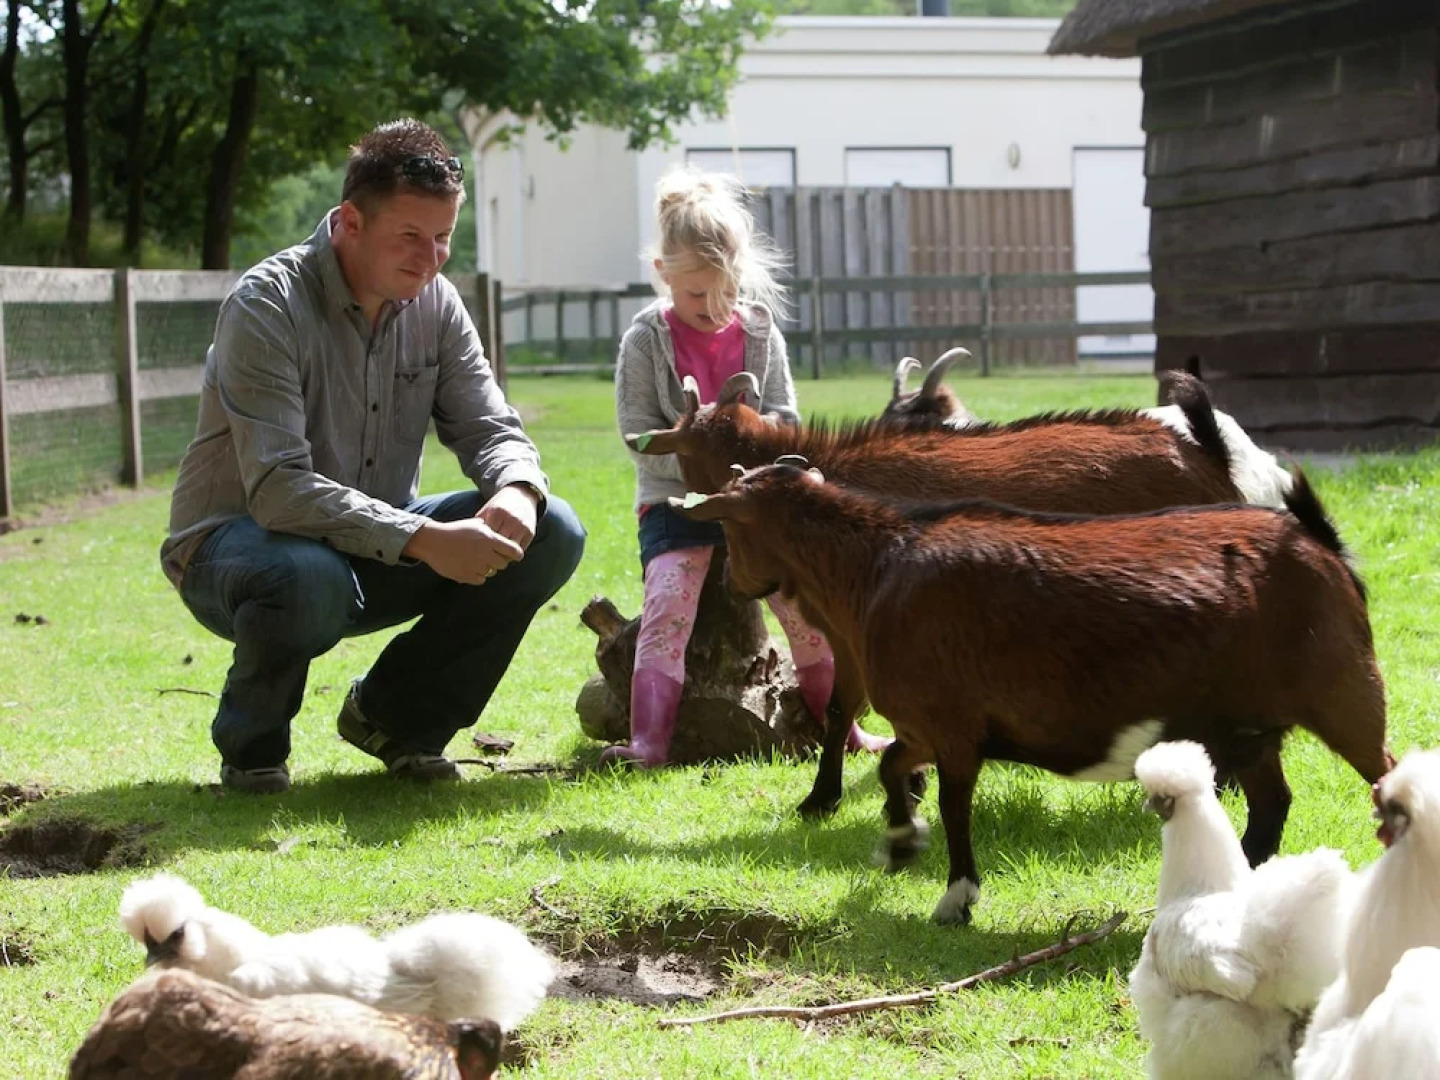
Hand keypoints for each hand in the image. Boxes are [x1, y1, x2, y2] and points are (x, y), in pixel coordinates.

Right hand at [403, 518, 523, 585]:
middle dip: (499, 561)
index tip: (517, 556)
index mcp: (489, 539)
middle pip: (503, 564)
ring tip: (476, 560)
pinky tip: (470, 567)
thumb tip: (504, 536)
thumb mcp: (475, 524)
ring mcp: (476, 566)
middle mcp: (485, 553)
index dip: (517, 554)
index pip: (513, 550)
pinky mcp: (467, 576)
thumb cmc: (455, 531)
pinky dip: (478, 575)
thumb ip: (491, 530)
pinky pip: (481, 580)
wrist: (433, 541)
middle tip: (491, 557)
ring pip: (492, 572)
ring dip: (487, 568)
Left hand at [477, 483, 539, 552]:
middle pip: (499, 544)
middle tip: (486, 558)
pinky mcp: (530, 532)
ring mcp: (522, 526)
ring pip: (510, 549)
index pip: (487, 536)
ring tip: (496, 558)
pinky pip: (520, 549)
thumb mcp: (488, 509)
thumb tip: (468, 541)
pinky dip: (513, 554)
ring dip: (503, 556)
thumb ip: (478, 523)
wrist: (522, 496)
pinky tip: (506, 554)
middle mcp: (511, 519)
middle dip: (492, 552)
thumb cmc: (500, 506)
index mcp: (497, 513)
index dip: (481, 545)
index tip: (477, 550)